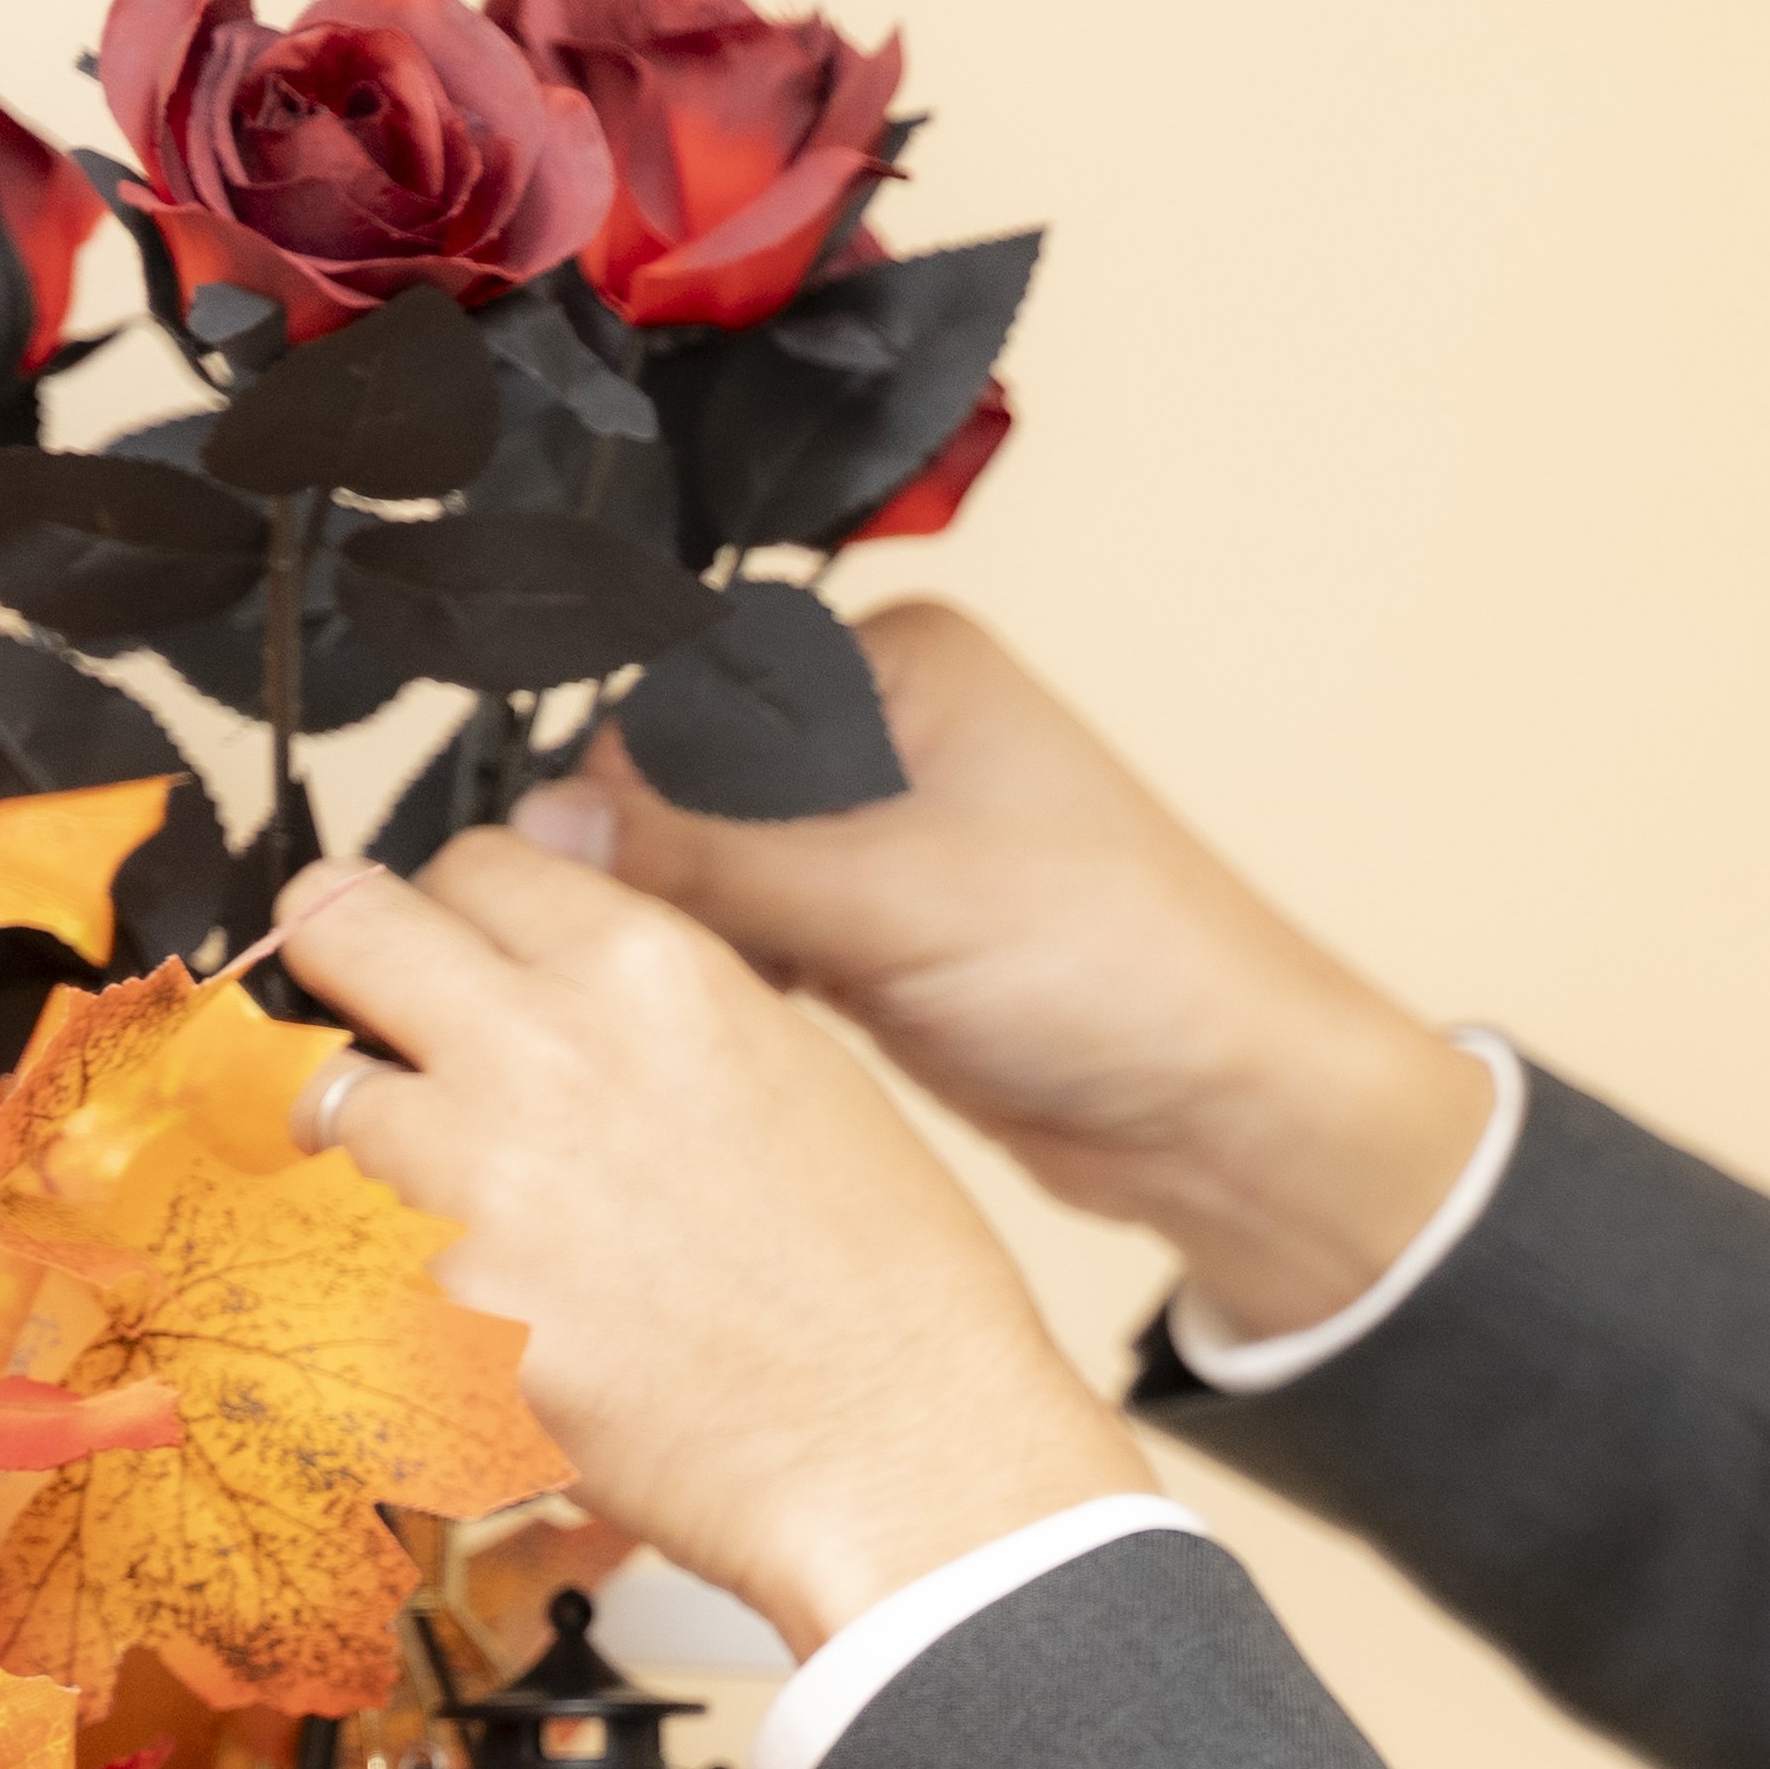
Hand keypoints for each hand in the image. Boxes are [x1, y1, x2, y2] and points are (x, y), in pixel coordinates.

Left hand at [269, 837, 1155, 1654]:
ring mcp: (464, 1183)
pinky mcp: (421, 1311)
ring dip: (357, 1128)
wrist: (896, 1454)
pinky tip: (479, 1305)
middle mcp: (537, 1051)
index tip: (457, 950)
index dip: (460, 910)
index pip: (473, 863)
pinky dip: (380, 1269)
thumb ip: (655, 1005)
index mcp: (646, 974)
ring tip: (435, 1189)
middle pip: (340, 924)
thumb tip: (556, 983)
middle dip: (343, 958)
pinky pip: (345, 1251)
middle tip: (360, 1008)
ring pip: (313, 1096)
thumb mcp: (798, 1072)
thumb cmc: (888, 1289)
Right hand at [532, 603, 1500, 1333]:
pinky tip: (722, 1034)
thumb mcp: (888, 895)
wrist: (1226, 1108)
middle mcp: (884, 729)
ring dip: (686, 940)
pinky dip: (728, 984)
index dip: (619, 789)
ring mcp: (878, 836)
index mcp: (898, 660)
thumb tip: (543, 826)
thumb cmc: (1120, 967)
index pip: (687, 692)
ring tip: (671, 1003)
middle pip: (684, 786)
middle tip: (611, 961)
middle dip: (651, 874)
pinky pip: (750, 943)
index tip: (558, 874)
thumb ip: (709, 858)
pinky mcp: (875, 934)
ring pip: (707, 874)